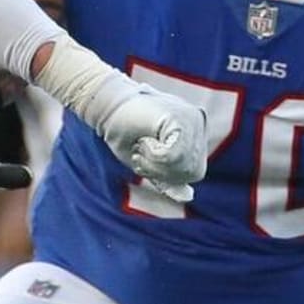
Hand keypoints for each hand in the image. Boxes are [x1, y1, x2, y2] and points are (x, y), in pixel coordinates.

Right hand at [95, 85, 207, 201]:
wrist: (105, 106)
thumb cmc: (125, 131)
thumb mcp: (149, 162)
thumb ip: (168, 178)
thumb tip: (188, 197)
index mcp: (194, 132)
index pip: (194, 172)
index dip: (168, 175)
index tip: (146, 156)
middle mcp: (198, 122)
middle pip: (193, 172)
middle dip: (162, 172)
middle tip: (142, 153)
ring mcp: (191, 118)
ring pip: (183, 165)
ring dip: (155, 164)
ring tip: (142, 146)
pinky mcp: (179, 119)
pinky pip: (174, 156)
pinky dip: (154, 157)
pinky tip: (144, 141)